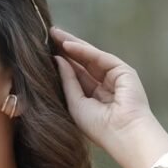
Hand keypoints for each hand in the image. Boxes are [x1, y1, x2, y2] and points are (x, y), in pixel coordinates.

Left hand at [50, 27, 155, 153]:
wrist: (122, 133)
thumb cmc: (98, 127)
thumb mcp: (75, 103)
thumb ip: (68, 81)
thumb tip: (57, 59)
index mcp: (93, 97)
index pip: (75, 75)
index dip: (62, 62)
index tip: (44, 51)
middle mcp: (104, 85)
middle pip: (82, 62)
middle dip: (66, 48)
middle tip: (49, 34)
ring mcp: (114, 76)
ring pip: (89, 56)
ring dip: (72, 44)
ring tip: (54, 34)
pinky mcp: (123, 70)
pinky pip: (98, 57)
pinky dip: (82, 50)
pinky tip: (66, 45)